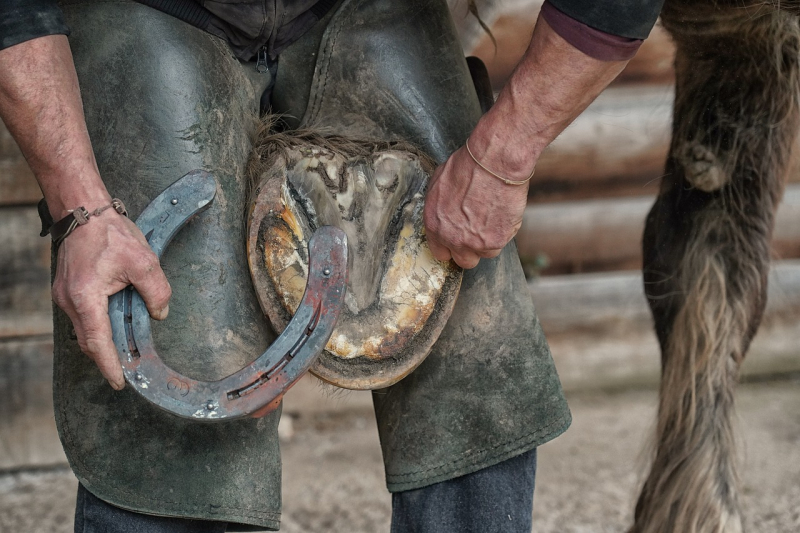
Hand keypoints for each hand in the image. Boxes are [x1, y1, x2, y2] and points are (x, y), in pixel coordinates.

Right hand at [51, 210, 171, 389]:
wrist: (83, 211)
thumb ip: (156, 291)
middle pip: (88, 340)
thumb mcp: (143, 261)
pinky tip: (115, 323)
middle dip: (107, 357)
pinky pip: (83, 316)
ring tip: (124, 349)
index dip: (109, 364)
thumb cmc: (110, 234)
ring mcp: (64, 295)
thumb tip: (160, 314)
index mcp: (86, 296)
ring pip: (85, 329)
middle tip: (126, 370)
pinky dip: (98, 324)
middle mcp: (69, 300)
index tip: (119, 381)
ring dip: (103, 340)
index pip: (98, 341)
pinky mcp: (67, 289)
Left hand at [423, 145, 529, 268]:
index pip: (440, 252)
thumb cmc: (467, 166)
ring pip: (486, 253)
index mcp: (435, 225)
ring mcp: (475, 242)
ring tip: (493, 218)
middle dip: (471, 249)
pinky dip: (504, 232)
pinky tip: (503, 213)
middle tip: (479, 233)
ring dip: (490, 240)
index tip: (459, 240)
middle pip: (463, 260)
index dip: (451, 246)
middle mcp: (452, 238)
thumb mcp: (439, 183)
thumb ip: (439, 206)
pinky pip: (502, 243)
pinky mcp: (496, 240)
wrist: (493, 163)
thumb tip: (444, 211)